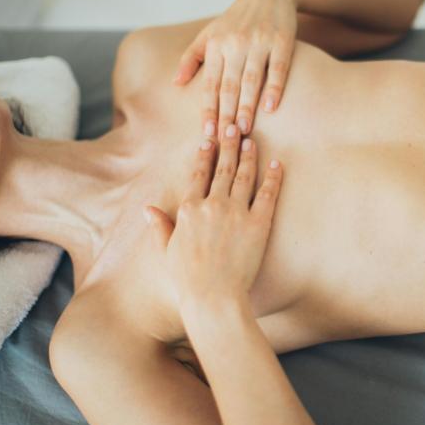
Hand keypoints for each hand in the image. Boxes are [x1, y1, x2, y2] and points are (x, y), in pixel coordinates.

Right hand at [144, 123, 283, 309]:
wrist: (212, 298)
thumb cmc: (187, 279)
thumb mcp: (166, 250)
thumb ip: (159, 226)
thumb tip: (147, 209)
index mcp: (188, 209)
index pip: (198, 174)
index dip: (204, 155)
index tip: (209, 140)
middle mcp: (212, 205)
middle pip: (222, 168)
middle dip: (229, 145)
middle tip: (234, 127)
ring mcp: (236, 213)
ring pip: (244, 176)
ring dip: (249, 156)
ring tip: (252, 140)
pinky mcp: (258, 224)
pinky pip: (268, 195)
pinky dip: (273, 177)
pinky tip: (277, 164)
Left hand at [173, 0, 297, 136]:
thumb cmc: (237, 18)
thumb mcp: (210, 33)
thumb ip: (191, 58)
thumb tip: (175, 84)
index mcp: (216, 45)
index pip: (210, 84)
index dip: (208, 109)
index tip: (207, 133)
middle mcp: (235, 43)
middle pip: (229, 85)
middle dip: (226, 114)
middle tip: (224, 139)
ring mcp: (259, 42)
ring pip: (251, 79)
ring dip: (247, 106)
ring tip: (245, 130)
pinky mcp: (281, 41)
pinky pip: (277, 68)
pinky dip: (274, 88)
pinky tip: (271, 108)